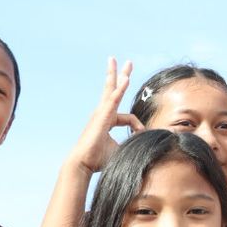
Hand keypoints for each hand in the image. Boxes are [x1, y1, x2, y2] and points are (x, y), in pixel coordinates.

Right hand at [70, 58, 139, 174]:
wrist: (83, 163)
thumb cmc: (98, 159)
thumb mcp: (119, 150)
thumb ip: (130, 146)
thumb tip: (143, 148)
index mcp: (107, 120)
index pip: (128, 118)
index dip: (138, 127)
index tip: (141, 136)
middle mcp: (103, 113)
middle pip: (114, 90)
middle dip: (120, 75)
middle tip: (128, 62)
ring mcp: (101, 113)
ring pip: (113, 90)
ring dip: (120, 75)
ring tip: (127, 63)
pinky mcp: (102, 116)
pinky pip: (113, 99)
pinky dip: (120, 89)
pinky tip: (126, 79)